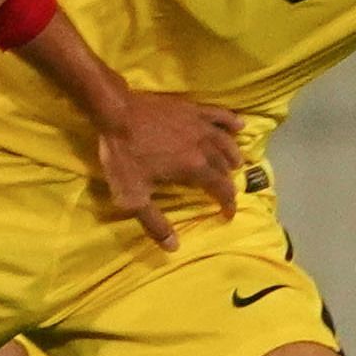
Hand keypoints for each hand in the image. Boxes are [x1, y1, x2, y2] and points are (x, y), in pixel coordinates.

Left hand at [92, 90, 243, 248]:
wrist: (115, 112)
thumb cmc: (124, 155)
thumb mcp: (133, 197)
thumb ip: (154, 222)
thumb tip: (173, 247)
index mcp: (194, 168)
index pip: (221, 188)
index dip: (228, 203)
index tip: (229, 213)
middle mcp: (204, 147)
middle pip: (224, 166)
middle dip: (228, 181)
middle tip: (227, 190)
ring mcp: (199, 125)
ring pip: (226, 142)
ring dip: (234, 154)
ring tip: (236, 163)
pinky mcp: (191, 108)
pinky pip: (218, 114)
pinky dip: (231, 121)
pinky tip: (240, 125)